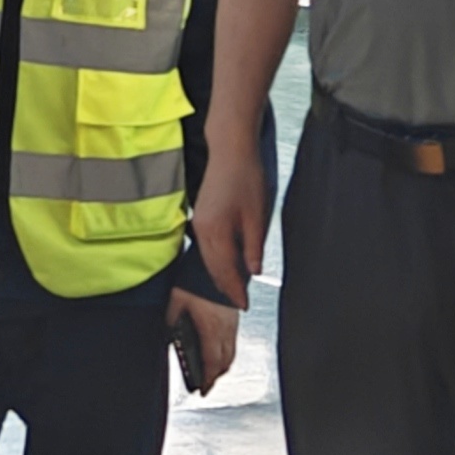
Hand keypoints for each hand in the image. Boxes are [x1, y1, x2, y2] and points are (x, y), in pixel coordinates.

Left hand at [169, 288, 239, 394]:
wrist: (219, 259)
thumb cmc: (196, 278)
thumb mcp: (175, 301)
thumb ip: (172, 321)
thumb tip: (169, 336)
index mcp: (211, 328)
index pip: (211, 362)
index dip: (207, 380)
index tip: (202, 390)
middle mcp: (226, 328)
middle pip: (225, 361)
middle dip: (216, 375)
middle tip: (207, 383)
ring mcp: (232, 321)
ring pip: (232, 351)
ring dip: (223, 364)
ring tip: (213, 370)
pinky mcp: (234, 313)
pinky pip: (233, 339)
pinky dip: (227, 349)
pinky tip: (219, 347)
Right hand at [191, 131, 271, 298]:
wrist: (230, 150)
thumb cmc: (246, 178)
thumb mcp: (256, 215)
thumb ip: (253, 246)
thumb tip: (254, 271)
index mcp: (216, 232)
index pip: (225, 270)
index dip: (235, 290)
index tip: (244, 304)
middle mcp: (202, 230)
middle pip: (212, 268)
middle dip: (225, 286)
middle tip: (239, 301)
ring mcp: (198, 222)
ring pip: (207, 258)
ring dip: (219, 275)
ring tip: (233, 288)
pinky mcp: (200, 216)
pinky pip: (206, 247)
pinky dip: (215, 260)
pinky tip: (225, 263)